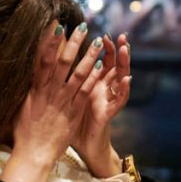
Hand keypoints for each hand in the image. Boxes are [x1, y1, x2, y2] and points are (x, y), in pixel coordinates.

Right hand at [1, 24, 103, 181]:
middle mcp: (51, 92)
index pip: (43, 60)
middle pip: (63, 62)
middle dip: (73, 43)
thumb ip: (28, 88)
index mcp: (36, 89)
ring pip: (78, 74)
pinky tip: (101, 66)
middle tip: (81, 26)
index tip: (57, 26)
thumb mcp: (21, 105)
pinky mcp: (75, 112)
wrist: (35, 153)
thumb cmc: (24, 131)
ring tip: (97, 42)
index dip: (50, 42)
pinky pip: (86, 91)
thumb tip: (27, 72)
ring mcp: (64, 102)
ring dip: (89, 56)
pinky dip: (93, 77)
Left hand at [73, 33, 131, 177]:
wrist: (82, 147)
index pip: (102, 61)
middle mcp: (104, 91)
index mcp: (94, 85)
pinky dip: (124, 89)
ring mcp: (108, 101)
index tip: (103, 34)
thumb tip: (53, 63)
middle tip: (120, 36)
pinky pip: (119, 101)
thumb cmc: (75, 123)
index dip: (104, 48)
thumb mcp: (69, 98)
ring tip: (125, 50)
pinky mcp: (108, 114)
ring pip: (121, 80)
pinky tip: (127, 79)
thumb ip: (65, 81)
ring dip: (124, 64)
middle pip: (115, 66)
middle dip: (118, 51)